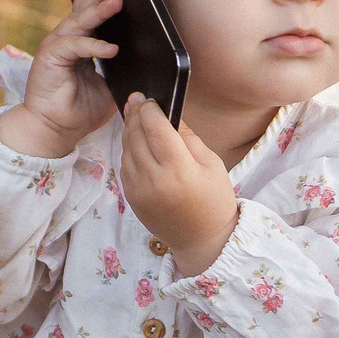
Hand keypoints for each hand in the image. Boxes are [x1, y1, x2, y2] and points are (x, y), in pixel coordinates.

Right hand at [0, 0, 121, 157]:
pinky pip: (76, 46)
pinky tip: (111, 48)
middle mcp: (66, 40)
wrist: (55, 130)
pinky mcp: (51, 57)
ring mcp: (57, 46)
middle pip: (83, 10)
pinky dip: (94, 45)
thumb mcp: (109, 86)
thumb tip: (148, 61)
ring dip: (98, 10)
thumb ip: (122, 70)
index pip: (87, 13)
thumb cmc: (79, 110)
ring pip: (80, 23)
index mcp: (78, 44)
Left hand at [119, 93, 236, 270]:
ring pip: (126, 149)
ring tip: (135, 116)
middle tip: (136, 99)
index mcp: (179, 170)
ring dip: (129, 130)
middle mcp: (154, 180)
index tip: (149, 98)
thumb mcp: (211, 164)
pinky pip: (125, 165)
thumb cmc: (214, 199)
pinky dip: (128, 149)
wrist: (201, 238)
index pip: (156, 129)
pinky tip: (136, 141)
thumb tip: (168, 114)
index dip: (150, 110)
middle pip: (136, 136)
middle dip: (135, 114)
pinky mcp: (131, 198)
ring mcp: (138, 190)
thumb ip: (188, 137)